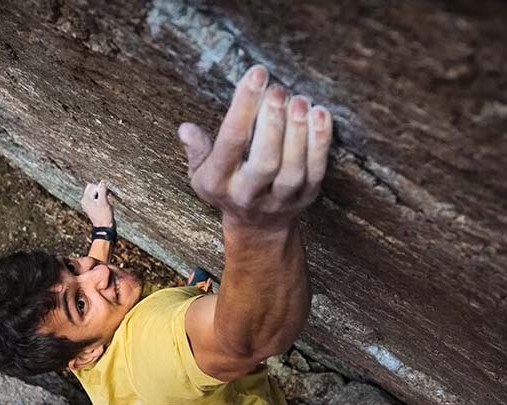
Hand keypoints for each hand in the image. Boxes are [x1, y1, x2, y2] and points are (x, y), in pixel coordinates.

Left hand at [81, 180, 113, 226]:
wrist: (105, 228)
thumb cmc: (104, 215)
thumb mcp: (104, 201)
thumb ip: (102, 190)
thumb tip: (102, 182)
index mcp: (86, 199)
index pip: (93, 186)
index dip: (101, 189)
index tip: (105, 196)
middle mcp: (85, 201)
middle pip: (92, 189)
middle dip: (100, 191)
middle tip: (105, 199)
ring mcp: (89, 205)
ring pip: (96, 194)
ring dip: (102, 196)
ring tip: (105, 204)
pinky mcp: (93, 208)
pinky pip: (97, 199)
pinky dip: (102, 200)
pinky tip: (105, 206)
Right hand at [178, 65, 332, 229]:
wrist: (258, 227)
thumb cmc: (227, 187)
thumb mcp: (202, 173)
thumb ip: (197, 151)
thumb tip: (186, 129)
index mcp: (219, 182)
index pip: (231, 142)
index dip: (244, 107)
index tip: (256, 74)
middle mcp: (249, 194)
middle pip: (264, 162)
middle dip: (273, 123)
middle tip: (278, 89)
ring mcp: (280, 200)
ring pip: (293, 169)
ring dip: (298, 131)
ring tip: (299, 99)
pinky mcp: (305, 198)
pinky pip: (316, 171)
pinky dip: (320, 142)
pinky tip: (319, 114)